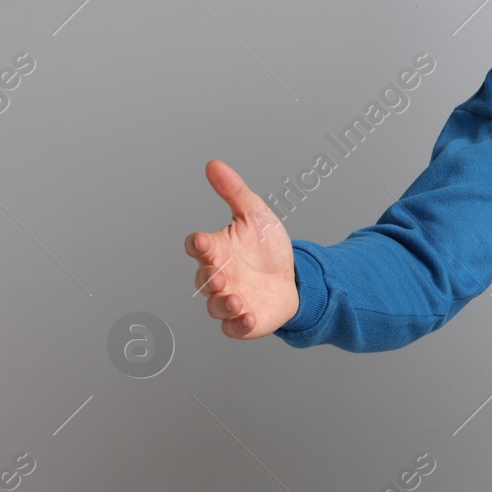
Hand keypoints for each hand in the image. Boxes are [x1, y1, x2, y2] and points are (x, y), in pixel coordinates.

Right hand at [185, 159, 298, 338]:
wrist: (294, 277)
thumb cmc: (266, 247)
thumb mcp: (255, 215)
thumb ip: (234, 192)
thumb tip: (214, 164)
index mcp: (217, 250)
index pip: (198, 247)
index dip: (197, 245)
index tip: (202, 241)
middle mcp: (218, 276)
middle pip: (204, 278)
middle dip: (211, 277)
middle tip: (220, 275)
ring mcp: (228, 299)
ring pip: (216, 306)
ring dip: (223, 304)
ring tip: (237, 300)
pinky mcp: (242, 321)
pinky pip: (234, 328)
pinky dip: (239, 325)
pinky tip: (249, 318)